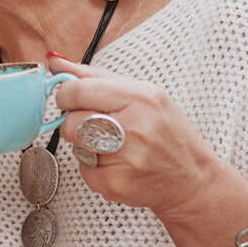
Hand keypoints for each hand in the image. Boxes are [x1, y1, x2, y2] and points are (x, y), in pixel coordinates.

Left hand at [49, 55, 220, 218]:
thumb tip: (55, 62)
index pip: (77, 91)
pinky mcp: (117, 184)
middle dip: (74, 122)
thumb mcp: (141, 93)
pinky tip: (119, 165)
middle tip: (94, 125)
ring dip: (84, 144)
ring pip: (75, 145)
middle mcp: (135, 128)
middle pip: (70, 121)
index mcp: (141, 97)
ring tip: (111, 145)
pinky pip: (84, 170)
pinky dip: (94, 168)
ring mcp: (127, 159)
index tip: (71, 100)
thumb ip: (94, 76)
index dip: (65, 95)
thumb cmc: (166, 131)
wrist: (192, 178)